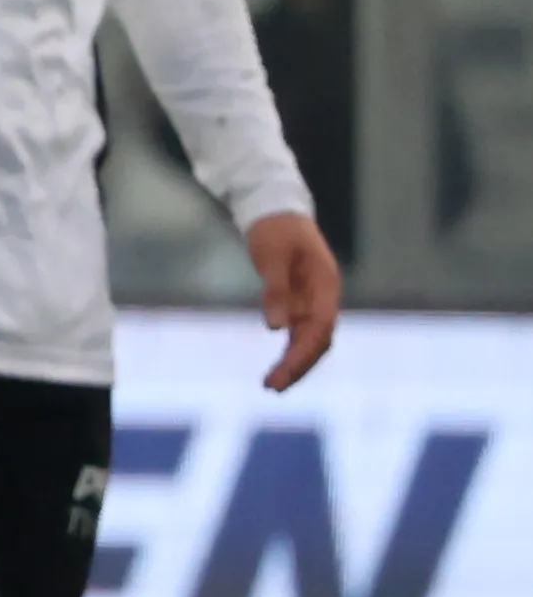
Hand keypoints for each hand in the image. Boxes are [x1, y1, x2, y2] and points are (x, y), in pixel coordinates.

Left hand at [248, 210, 340, 391]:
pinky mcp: (300, 301)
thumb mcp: (271, 256)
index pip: (320, 327)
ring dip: (296, 362)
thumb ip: (276, 291)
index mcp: (325, 284)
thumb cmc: (274, 230)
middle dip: (299, 365)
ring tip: (272, 385)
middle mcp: (324, 296)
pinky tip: (278, 367)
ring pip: (311, 340)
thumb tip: (275, 328)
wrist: (275, 210)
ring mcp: (314, 300)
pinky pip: (300, 332)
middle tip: (273, 386)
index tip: (283, 372)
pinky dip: (291, 350)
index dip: (303, 353)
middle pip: (319, 339)